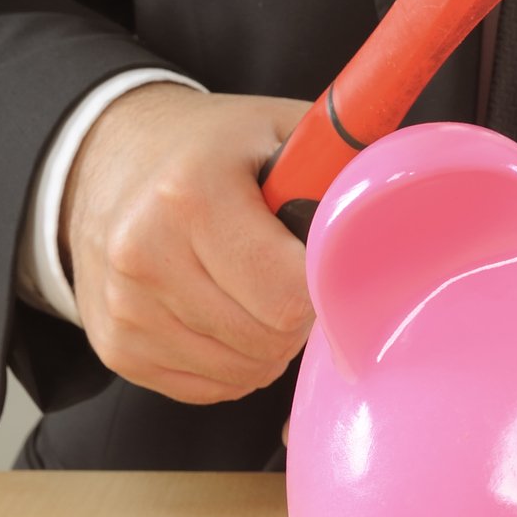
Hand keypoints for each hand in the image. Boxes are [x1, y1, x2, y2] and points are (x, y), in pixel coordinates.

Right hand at [63, 83, 314, 403]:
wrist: (106, 163)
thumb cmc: (213, 152)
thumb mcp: (280, 130)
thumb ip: (344, 169)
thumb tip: (409, 217)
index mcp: (191, 192)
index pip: (290, 293)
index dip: (324, 286)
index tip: (324, 264)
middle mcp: (144, 252)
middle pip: (269, 338)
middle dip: (297, 315)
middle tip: (287, 273)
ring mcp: (124, 306)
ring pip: (246, 370)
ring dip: (268, 341)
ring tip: (252, 287)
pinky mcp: (118, 347)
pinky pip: (214, 387)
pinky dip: (234, 361)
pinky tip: (223, 312)